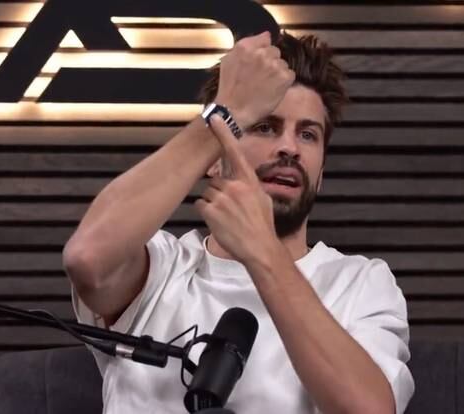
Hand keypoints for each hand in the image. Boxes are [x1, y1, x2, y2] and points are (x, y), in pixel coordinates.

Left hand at [195, 115, 279, 264]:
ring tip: (227, 218)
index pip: (234, 151)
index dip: (224, 133)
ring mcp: (222, 198)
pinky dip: (206, 213)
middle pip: (215, 180)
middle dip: (219, 193)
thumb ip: (249, 185)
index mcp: (249, 181)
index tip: (214, 117)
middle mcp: (235, 186)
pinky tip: (220, 222)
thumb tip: (240, 180)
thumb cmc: (262, 225)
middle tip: (231, 210)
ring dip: (213, 204)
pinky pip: (200, 205)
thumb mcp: (262, 199)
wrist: (259, 248)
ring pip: (207, 193)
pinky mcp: (210, 211)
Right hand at [214, 31, 294, 128]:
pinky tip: (273, 89)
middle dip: (270, 61)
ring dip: (277, 72)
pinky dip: (284, 81)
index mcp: (246, 47)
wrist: (234, 110)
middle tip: (261, 76)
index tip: (257, 63)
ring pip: (282, 63)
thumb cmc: (229, 87)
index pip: (265, 40)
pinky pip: (290, 74)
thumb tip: (267, 35)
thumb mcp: (229, 60)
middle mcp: (261, 53)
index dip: (262, 52)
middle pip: (275, 52)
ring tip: (265, 84)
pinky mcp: (284, 77)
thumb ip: (247, 44)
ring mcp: (274, 65)